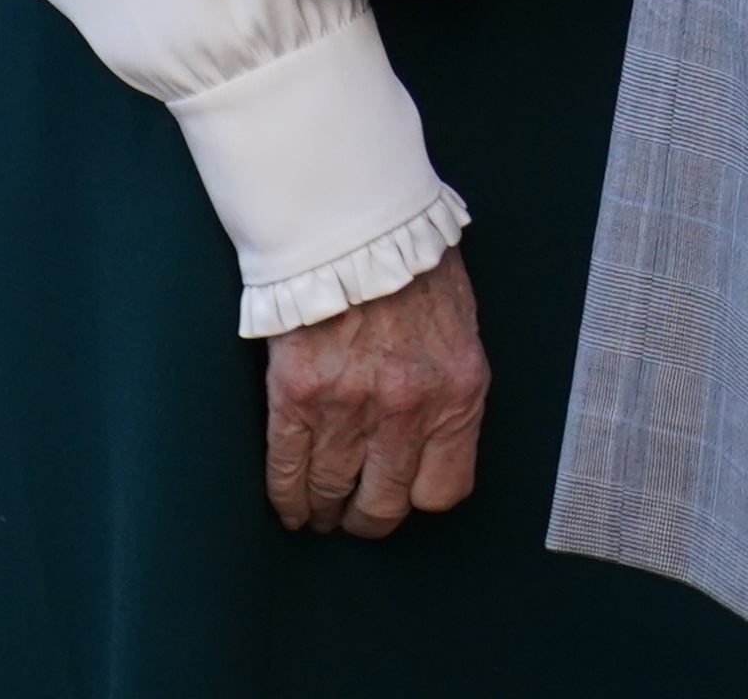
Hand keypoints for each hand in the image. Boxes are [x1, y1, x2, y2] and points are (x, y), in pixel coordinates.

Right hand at [262, 248, 489, 535]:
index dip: (419, 501)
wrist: (357, 228)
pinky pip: (288, 470)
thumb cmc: (414, 272)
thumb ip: (449, 389)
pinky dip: (287, 499)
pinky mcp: (297, 397)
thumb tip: (434, 438)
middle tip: (355, 517)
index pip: (445, 490)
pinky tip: (290, 508)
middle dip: (367, 519)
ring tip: (319, 515)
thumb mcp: (460, 332)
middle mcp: (408, 409)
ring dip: (324, 512)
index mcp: (459, 392)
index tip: (404, 498)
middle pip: (385, 504)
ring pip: (332, 492)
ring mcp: (349, 407)